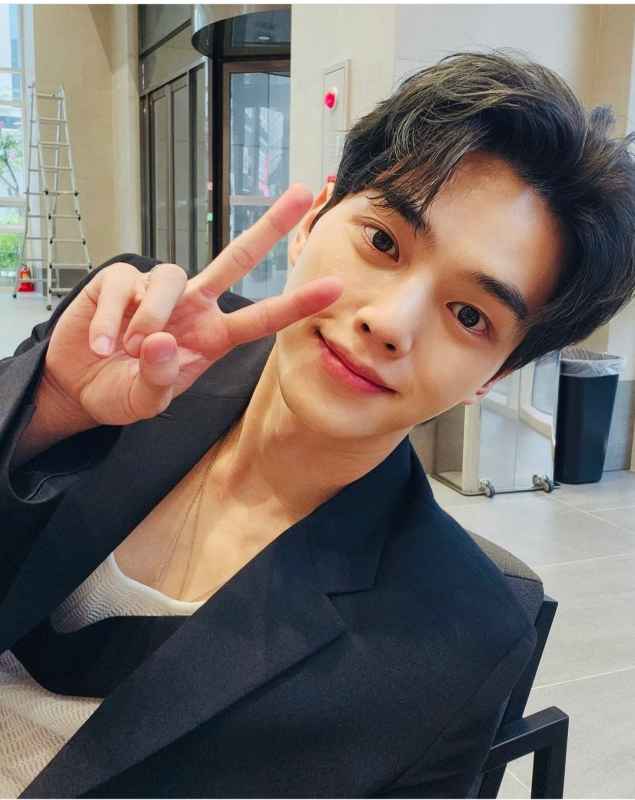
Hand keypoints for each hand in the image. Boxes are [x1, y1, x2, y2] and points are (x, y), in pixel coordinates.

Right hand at [42, 184, 342, 426]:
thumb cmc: (120, 391)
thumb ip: (158, 379)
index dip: (295, 303)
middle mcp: (193, 306)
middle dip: (270, 227)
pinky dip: (110, 320)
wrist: (77, 386)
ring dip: (149, 316)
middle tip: (302, 193)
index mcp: (211, 336)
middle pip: (237, 259)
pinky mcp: (119, 280)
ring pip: (169, 278)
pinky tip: (101, 343)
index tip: (334, 285)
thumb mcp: (145, 401)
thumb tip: (158, 339)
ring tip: (126, 348)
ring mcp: (157, 289)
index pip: (260, 319)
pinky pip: (123, 288)